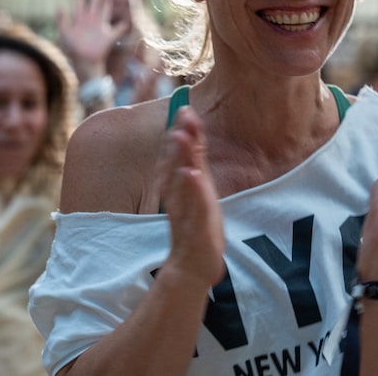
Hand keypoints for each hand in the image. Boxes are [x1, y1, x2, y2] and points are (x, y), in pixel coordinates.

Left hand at [57, 0, 128, 80]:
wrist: (84, 63)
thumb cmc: (74, 49)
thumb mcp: (65, 34)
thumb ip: (62, 20)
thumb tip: (61, 4)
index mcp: (80, 19)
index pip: (80, 2)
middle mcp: (90, 21)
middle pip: (95, 3)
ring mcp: (100, 28)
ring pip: (106, 11)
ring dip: (108, 5)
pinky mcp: (108, 37)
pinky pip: (118, 29)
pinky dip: (123, 26)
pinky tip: (126, 23)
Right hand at [159, 106, 225, 287]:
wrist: (192, 268)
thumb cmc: (196, 231)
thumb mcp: (198, 201)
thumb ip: (193, 176)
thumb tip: (191, 153)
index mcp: (185, 189)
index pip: (183, 157)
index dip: (184, 133)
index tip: (186, 109)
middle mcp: (182, 197)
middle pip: (179, 162)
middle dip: (181, 137)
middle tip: (183, 112)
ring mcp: (186, 211)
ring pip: (182, 181)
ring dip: (181, 157)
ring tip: (182, 135)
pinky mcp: (193, 229)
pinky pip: (192, 207)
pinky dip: (191, 190)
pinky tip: (191, 174)